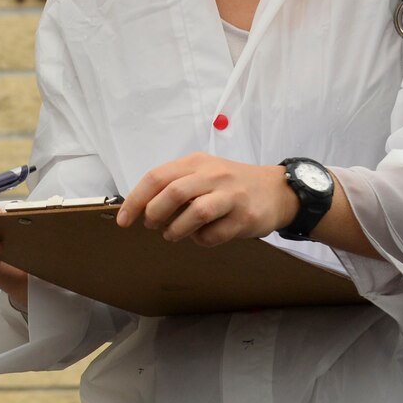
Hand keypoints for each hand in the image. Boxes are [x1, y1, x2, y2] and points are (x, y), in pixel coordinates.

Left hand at [117, 154, 296, 245]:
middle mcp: (213, 175)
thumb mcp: (204, 172)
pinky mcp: (244, 217)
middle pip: (172, 193)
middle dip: (154, 214)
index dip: (135, 200)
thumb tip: (142, 207)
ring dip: (176, 230)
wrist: (277, 190)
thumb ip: (176, 184)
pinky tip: (201, 237)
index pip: (156, 177)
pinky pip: (214, 234)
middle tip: (152, 225)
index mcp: (196, 162)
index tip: (124, 220)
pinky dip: (201, 240)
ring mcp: (231, 195)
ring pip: (194, 213)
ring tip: (172, 235)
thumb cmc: (232, 184)